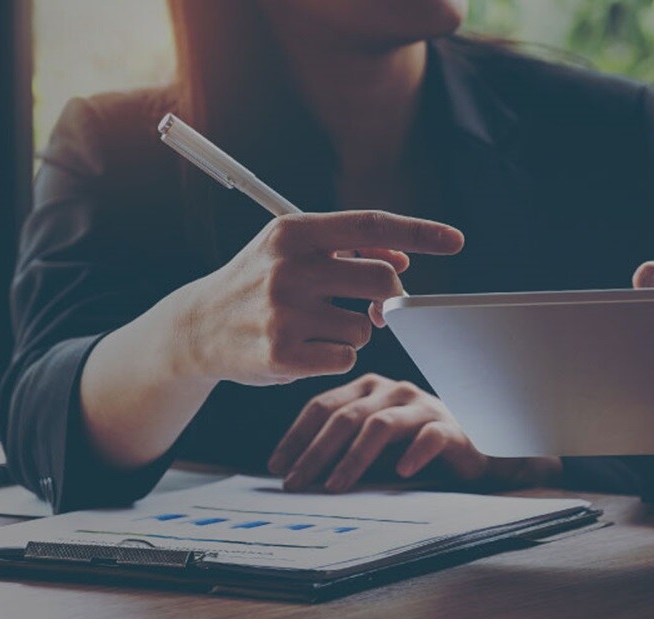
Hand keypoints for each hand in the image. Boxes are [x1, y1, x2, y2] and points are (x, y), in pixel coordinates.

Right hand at [170, 211, 462, 385]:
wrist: (197, 327)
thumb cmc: (257, 282)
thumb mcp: (292, 251)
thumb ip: (348, 249)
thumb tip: (402, 257)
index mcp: (293, 232)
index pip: (371, 225)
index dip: (418, 232)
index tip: (456, 240)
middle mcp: (288, 268)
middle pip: (381, 281)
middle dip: (388, 298)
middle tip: (374, 307)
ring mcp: (284, 312)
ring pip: (365, 326)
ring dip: (355, 331)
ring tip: (318, 326)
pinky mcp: (282, 354)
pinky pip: (345, 357)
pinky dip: (336, 356)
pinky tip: (306, 349)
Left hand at [269, 374, 558, 492]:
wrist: (471, 457)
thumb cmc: (411, 451)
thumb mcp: (369, 449)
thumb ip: (339, 451)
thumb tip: (293, 474)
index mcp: (368, 389)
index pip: (322, 406)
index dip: (296, 436)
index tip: (276, 467)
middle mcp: (392, 391)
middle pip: (345, 416)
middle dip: (315, 452)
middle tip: (296, 483)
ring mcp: (422, 406)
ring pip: (380, 426)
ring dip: (352, 459)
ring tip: (334, 486)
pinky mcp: (451, 427)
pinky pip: (429, 436)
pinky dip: (413, 454)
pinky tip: (399, 473)